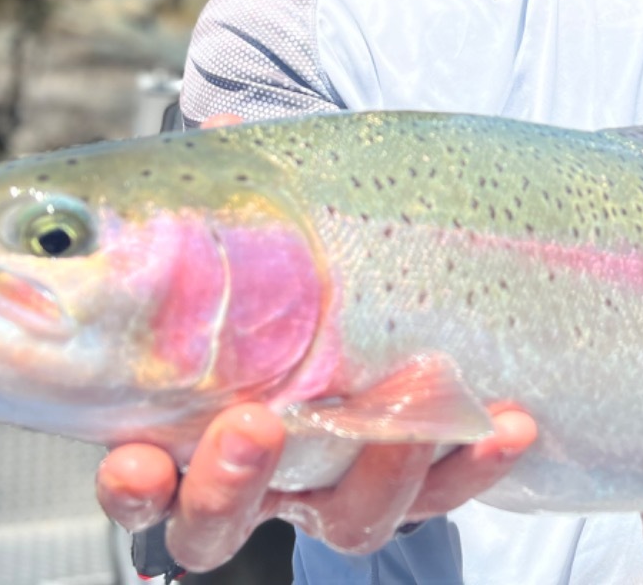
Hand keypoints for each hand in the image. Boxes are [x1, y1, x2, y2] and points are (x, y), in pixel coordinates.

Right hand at [94, 110, 537, 569]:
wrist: (395, 275)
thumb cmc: (297, 256)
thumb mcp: (263, 215)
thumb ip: (231, 182)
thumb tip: (219, 121)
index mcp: (191, 419)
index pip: (142, 478)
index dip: (132, 484)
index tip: (134, 456)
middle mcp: (259, 470)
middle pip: (223, 520)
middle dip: (232, 483)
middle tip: (256, 422)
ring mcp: (340, 481)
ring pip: (347, 518)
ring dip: (378, 471)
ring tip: (414, 387)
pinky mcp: (416, 480)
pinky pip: (443, 493)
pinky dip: (473, 465)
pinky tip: (510, 424)